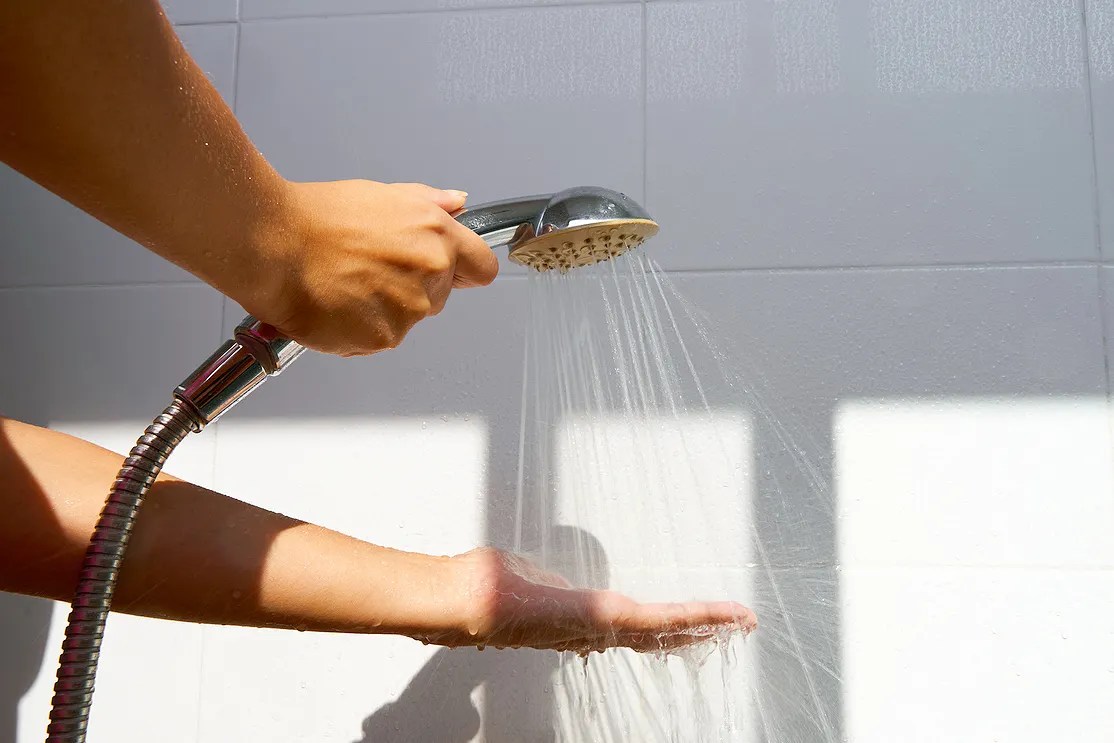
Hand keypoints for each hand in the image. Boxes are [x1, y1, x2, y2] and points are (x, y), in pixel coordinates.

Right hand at [242, 180, 498, 356]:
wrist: (272, 244)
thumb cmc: (317, 216)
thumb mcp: (382, 195)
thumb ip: (428, 203)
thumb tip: (457, 203)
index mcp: (437, 237)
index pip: (482, 269)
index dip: (466, 271)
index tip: (453, 272)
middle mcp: (430, 275)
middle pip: (440, 296)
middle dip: (413, 286)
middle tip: (369, 268)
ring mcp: (407, 311)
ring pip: (408, 320)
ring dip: (383, 309)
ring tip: (345, 283)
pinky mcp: (381, 339)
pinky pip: (378, 340)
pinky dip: (359, 329)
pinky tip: (336, 305)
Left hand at [425, 548, 756, 654]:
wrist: (462, 600)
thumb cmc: (479, 589)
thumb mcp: (522, 576)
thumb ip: (540, 579)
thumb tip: (539, 574)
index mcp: (576, 619)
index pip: (631, 627)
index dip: (665, 627)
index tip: (691, 623)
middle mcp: (591, 630)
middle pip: (657, 635)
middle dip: (697, 629)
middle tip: (735, 625)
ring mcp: (598, 626)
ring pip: (663, 628)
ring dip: (704, 623)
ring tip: (739, 620)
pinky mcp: (601, 618)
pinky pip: (656, 619)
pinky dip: (693, 616)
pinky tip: (720, 614)